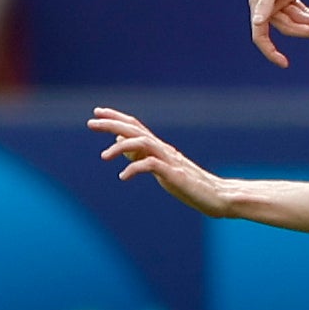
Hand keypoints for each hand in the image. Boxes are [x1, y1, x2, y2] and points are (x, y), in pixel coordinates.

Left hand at [88, 107, 234, 215]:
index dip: (117, 118)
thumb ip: (144, 158)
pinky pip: (151, 166)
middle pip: (135, 130)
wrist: (218, 197)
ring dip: (121, 147)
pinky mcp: (175, 174)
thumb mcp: (163, 170)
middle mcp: (164, 150)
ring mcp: (170, 161)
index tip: (98, 112)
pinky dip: (134, 168)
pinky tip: (123, 177)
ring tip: (104, 156)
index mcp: (161, 148)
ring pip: (142, 143)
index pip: (136, 126)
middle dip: (112, 124)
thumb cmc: (191, 186)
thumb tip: (124, 147)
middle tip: (90, 122)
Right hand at [246, 0, 308, 67]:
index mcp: (259, 2)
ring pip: (298, 22)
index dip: (270, 51)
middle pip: (288, 28)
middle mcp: (266, 4)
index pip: (260, 34)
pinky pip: (302, 15)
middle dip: (308, 29)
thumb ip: (267, 1)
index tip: (284, 63)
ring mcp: (278, 2)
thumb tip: (257, 23)